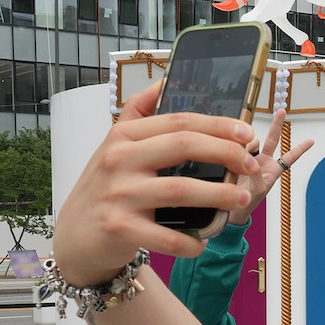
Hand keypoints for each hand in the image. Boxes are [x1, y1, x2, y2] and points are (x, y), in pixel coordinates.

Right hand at [51, 82, 259, 285]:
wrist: (74, 237)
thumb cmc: (103, 188)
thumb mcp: (112, 145)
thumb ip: (137, 113)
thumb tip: (164, 82)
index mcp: (123, 136)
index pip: (178, 121)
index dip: (217, 125)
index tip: (246, 133)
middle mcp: (119, 160)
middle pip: (183, 146)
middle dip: (225, 153)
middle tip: (250, 165)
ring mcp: (119, 195)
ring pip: (181, 190)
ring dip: (219, 195)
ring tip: (242, 198)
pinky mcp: (120, 228)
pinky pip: (167, 236)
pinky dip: (190, 241)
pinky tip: (203, 241)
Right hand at [227, 109, 314, 225]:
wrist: (230, 208)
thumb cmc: (247, 202)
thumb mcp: (257, 190)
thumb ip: (257, 174)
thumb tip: (252, 158)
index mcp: (273, 170)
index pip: (290, 157)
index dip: (300, 149)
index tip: (312, 141)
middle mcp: (263, 162)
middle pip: (272, 140)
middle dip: (277, 125)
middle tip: (282, 111)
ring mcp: (249, 159)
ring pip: (251, 141)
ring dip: (248, 142)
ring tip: (242, 154)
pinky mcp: (235, 158)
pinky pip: (238, 146)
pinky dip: (236, 146)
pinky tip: (233, 151)